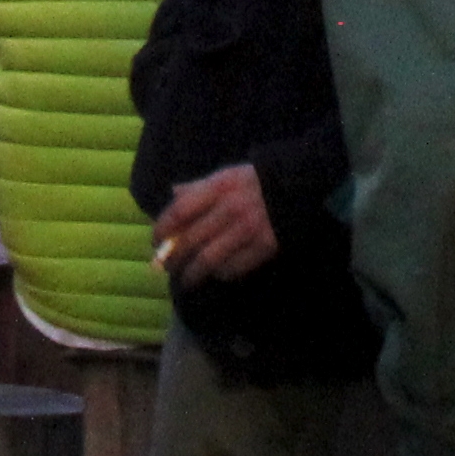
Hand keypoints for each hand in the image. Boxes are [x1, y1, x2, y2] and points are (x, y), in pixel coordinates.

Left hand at [152, 164, 277, 283]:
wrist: (299, 188)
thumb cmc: (256, 182)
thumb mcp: (226, 175)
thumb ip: (199, 186)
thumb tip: (172, 194)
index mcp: (218, 187)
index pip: (180, 211)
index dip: (162, 229)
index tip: (155, 241)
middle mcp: (231, 208)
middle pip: (191, 239)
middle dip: (173, 257)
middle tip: (166, 267)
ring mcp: (248, 229)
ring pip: (209, 259)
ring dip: (192, 273)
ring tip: (185, 280)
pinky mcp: (265, 246)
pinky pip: (234, 267)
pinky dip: (221, 274)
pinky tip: (216, 274)